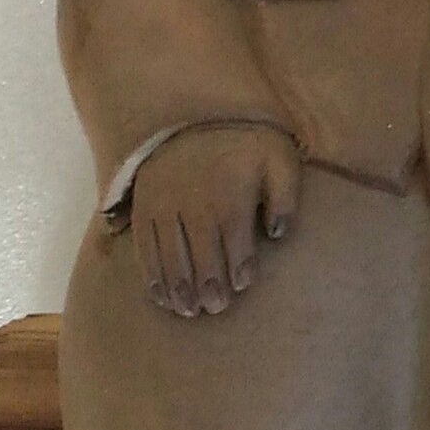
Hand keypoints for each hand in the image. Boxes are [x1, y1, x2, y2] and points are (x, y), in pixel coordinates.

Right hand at [128, 124, 300, 318]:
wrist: (195, 119)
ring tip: (189, 310)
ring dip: (179, 287)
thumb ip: (285, 196)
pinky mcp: (143, 207)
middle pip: (201, 254)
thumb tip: (278, 234)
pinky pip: (145, 247)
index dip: (239, 268)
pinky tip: (162, 296)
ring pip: (170, 256)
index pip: (235, 241)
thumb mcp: (279, 159)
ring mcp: (164, 206)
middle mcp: (193, 202)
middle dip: (209, 286)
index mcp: (228, 194)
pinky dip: (152, 275)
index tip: (242, 285)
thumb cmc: (246, 146)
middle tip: (215, 308)